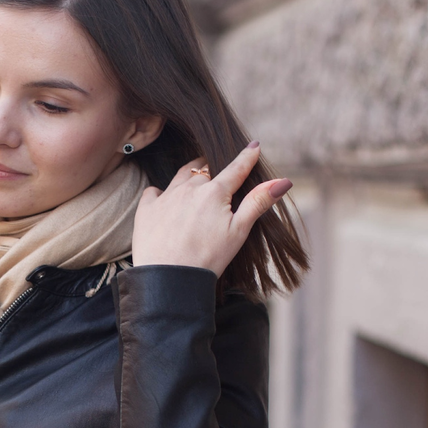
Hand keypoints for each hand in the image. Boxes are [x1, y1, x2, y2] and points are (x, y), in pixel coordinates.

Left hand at [130, 142, 290, 277]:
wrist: (169, 280)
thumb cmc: (208, 258)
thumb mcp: (239, 231)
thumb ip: (257, 202)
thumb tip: (282, 180)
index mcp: (214, 192)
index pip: (235, 168)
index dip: (247, 157)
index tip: (253, 147)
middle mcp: (189, 189)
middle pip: (205, 169)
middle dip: (214, 168)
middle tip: (220, 172)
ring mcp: (165, 198)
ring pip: (181, 176)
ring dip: (191, 175)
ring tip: (196, 179)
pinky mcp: (146, 210)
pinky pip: (153, 191)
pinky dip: (161, 192)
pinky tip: (165, 199)